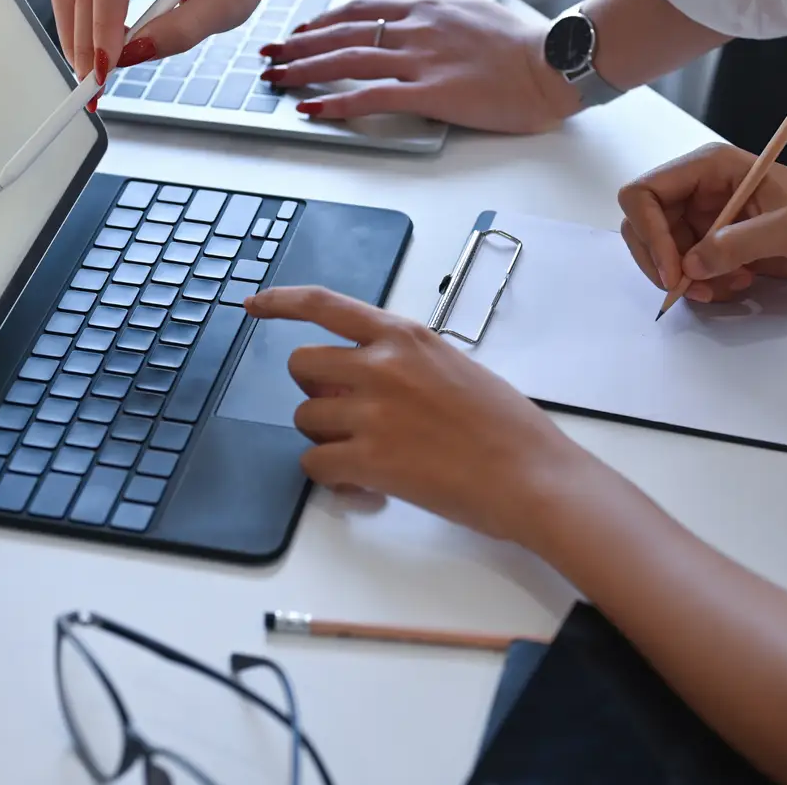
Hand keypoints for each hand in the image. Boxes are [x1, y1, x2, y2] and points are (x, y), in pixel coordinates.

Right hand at [50, 0, 279, 83]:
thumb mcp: (226, 7)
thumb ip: (181, 31)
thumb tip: (131, 55)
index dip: (101, 27)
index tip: (104, 70)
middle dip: (82, 44)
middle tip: (93, 90)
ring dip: (75, 37)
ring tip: (93, 76)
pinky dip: (82, 26)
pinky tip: (100, 52)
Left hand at [243, 286, 589, 543]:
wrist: (532, 474)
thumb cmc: (507, 426)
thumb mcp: (453, 367)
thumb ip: (403, 363)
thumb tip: (359, 379)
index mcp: (405, 336)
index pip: (325, 304)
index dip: (281, 302)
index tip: (254, 306)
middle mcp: (381, 366)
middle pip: (302, 365)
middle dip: (316, 389)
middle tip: (346, 414)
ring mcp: (372, 412)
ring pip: (306, 419)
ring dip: (327, 438)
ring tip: (370, 455)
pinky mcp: (370, 460)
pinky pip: (315, 464)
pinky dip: (333, 477)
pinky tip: (366, 484)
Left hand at [258, 0, 579, 132]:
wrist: (553, 62)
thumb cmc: (525, 44)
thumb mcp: (477, 12)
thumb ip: (442, 16)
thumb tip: (424, 20)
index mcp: (428, 6)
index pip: (362, 8)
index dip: (325, 20)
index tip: (303, 30)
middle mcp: (417, 27)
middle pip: (343, 31)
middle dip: (300, 43)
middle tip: (272, 53)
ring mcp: (420, 59)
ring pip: (347, 59)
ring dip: (304, 68)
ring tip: (276, 78)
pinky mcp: (429, 92)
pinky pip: (370, 96)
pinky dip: (335, 101)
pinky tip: (311, 107)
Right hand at [617, 143, 786, 302]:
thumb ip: (737, 244)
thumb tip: (688, 267)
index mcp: (711, 167)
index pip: (645, 193)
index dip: (648, 233)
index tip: (674, 271)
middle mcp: (702, 190)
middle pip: (644, 225)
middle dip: (661, 261)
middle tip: (690, 290)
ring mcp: (711, 220)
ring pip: (665, 252)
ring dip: (684, 279)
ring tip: (723, 289)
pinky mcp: (724, 247)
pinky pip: (690, 270)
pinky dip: (703, 286)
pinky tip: (738, 286)